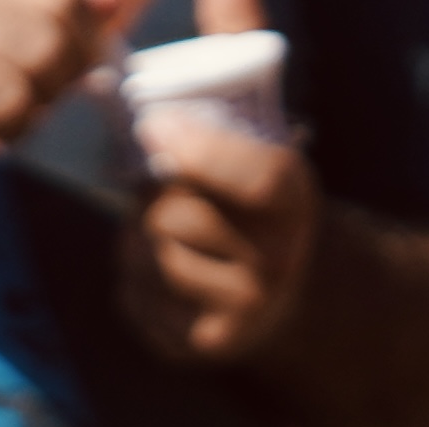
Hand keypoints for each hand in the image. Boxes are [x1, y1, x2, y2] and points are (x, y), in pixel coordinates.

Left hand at [118, 108, 317, 366]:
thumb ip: (209, 128)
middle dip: (154, 197)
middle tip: (165, 192)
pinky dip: (134, 276)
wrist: (275, 300)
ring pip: (151, 253)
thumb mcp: (248, 160)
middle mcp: (279, 266)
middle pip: (177, 215)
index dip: (201, 149)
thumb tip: (144, 78)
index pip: (259, 178)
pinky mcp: (200, 345)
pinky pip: (134, 293)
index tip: (154, 126)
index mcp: (295, 206)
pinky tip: (163, 275)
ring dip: (140, 235)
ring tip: (167, 236)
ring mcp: (243, 314)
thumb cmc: (241, 210)